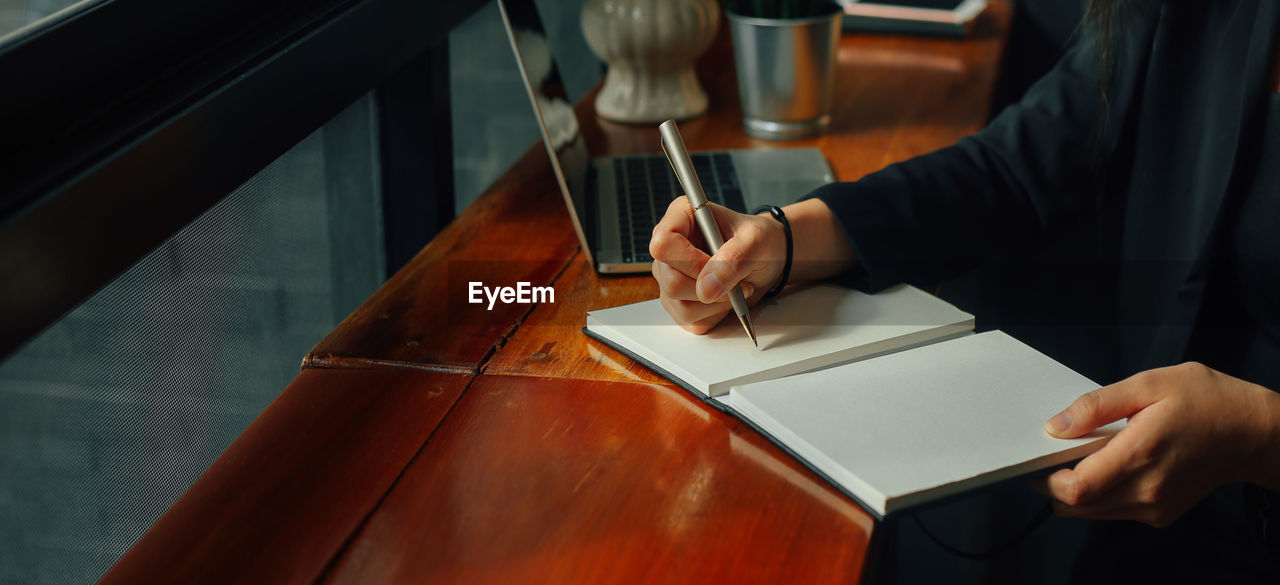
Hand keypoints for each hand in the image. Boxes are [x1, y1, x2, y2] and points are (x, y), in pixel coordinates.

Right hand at [648, 198, 784, 333]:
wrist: (768, 259)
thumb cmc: (759, 240)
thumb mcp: (756, 241)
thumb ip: (733, 260)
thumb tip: (705, 289)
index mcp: (680, 219)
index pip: (663, 245)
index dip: (689, 261)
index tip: (716, 265)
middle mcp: (669, 249)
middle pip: (671, 282)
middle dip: (710, 288)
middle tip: (737, 280)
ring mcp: (669, 277)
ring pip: (680, 306)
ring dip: (716, 304)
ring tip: (735, 288)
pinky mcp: (678, 302)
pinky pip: (690, 321)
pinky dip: (715, 315)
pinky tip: (726, 299)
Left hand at [1035, 362, 1279, 526]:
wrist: (1252, 432)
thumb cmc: (1204, 400)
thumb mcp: (1148, 384)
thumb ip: (1097, 406)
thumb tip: (1056, 426)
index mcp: (1140, 454)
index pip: (1077, 488)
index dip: (1047, 479)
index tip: (1038, 459)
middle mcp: (1147, 490)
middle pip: (1078, 507)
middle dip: (1055, 486)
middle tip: (1055, 456)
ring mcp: (1155, 507)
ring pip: (1093, 513)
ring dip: (1078, 492)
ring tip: (1086, 457)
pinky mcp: (1161, 515)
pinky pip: (1114, 512)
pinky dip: (1101, 495)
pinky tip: (1111, 466)